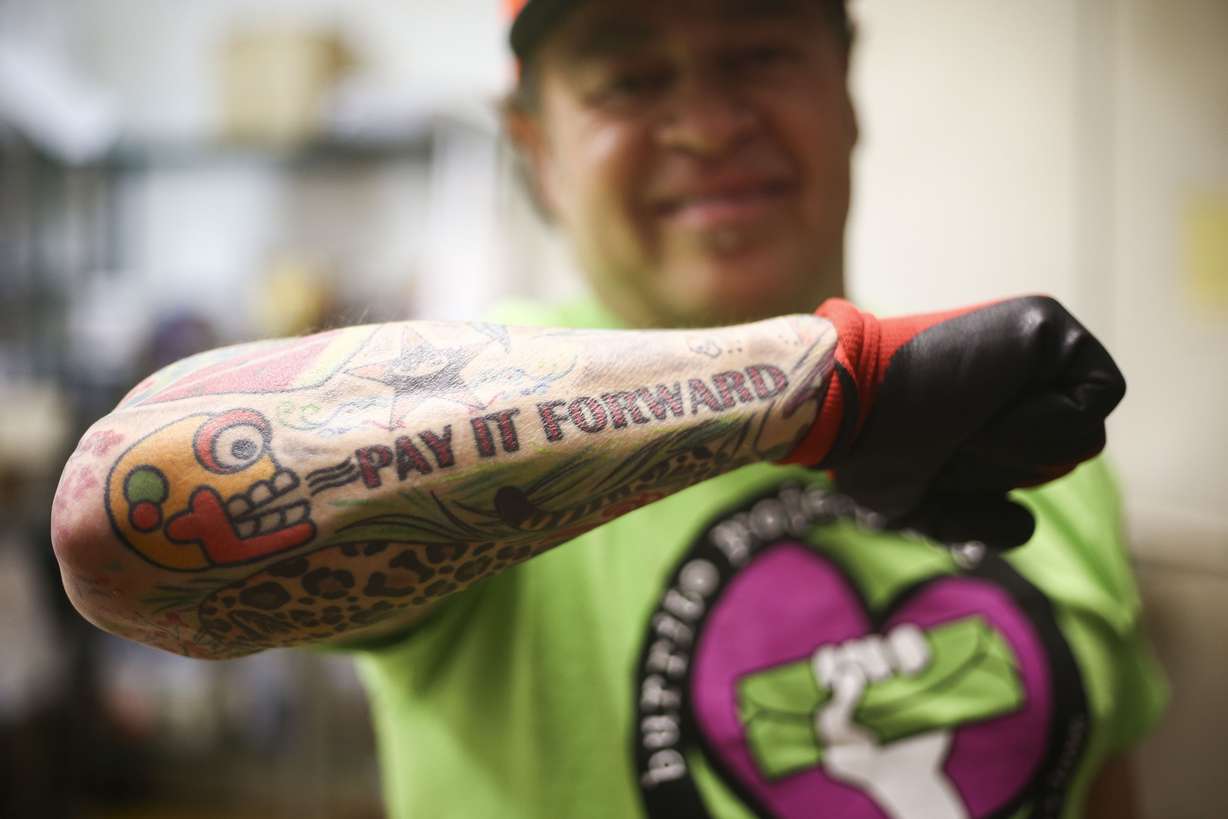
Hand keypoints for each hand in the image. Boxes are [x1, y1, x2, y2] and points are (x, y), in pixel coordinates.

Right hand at [784, 296, 1125, 548]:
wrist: (845, 412)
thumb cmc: (872, 452)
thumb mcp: (925, 501)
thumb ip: (978, 519)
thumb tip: (1026, 523)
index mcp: (994, 394)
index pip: (1050, 458)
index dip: (1008, 474)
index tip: (949, 452)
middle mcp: (1021, 364)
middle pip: (1070, 450)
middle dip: (1015, 467)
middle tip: (950, 438)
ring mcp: (1035, 340)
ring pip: (1084, 435)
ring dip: (1021, 452)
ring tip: (960, 422)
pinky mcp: (1044, 325)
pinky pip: (1090, 403)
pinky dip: (1043, 429)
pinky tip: (985, 410)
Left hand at [814, 628, 968, 818]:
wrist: (907, 777)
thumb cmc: (866, 763)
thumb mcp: (841, 752)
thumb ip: (834, 721)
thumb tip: (850, 678)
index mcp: (838, 688)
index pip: (827, 657)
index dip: (828, 666)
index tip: (832, 687)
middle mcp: (862, 674)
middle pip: (853, 648)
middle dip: (858, 665)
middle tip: (871, 686)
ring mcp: (890, 670)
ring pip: (879, 641)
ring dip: (881, 656)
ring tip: (887, 679)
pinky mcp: (919, 669)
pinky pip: (910, 638)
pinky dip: (911, 647)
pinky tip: (913, 670)